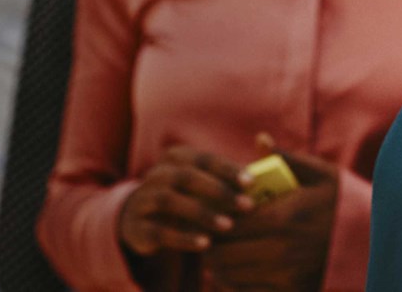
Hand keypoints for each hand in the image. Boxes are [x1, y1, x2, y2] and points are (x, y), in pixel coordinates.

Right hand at [118, 145, 253, 257]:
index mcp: (175, 158)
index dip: (227, 169)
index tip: (252, 182)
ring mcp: (143, 199)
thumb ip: (227, 177)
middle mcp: (156, 174)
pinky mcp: (136, 227)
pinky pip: (159, 231)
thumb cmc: (186, 198)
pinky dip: (183, 237)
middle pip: (186, 177)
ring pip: (170, 201)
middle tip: (247, 206)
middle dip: (218, 191)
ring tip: (228, 226)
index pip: (203, 159)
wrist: (142, 220)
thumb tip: (264, 173)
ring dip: (201, 213)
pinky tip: (205, 244)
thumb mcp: (202, 184)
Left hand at [204, 134, 339, 291]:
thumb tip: (260, 138)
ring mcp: (286, 276)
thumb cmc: (344, 203)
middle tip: (209, 233)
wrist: (375, 243)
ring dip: (218, 265)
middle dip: (210, 243)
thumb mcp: (321, 174)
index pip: (228, 223)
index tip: (211, 212)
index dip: (212, 219)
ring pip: (230, 276)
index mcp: (283, 217)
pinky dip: (234, 283)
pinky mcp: (292, 291)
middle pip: (222, 253)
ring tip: (218, 251)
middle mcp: (281, 250)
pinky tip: (236, 270)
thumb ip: (287, 158)